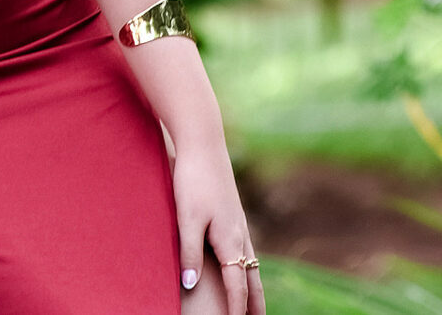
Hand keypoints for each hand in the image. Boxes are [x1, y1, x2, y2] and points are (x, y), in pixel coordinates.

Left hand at [171, 133, 264, 314]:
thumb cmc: (193, 180)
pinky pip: (245, 248)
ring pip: (251, 263)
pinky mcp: (233, 213)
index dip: (236, 308)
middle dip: (255, 302)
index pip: (237, 285)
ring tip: (254, 303)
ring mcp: (239, 222)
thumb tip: (190, 285)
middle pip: (252, 277)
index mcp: (230, 239)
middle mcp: (240, 234)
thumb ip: (188, 252)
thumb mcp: (187, 218)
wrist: (203, 143)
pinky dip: (248, 266)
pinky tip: (243, 264)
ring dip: (254, 285)